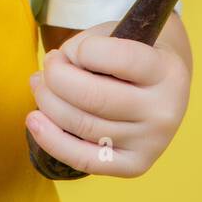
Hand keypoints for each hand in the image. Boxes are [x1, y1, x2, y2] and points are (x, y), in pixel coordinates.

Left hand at [25, 20, 191, 176]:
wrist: (165, 85)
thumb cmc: (131, 52)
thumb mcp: (117, 35)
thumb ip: (83, 48)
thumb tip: (44, 80)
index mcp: (166, 70)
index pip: (119, 58)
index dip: (82, 50)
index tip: (73, 49)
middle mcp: (164, 111)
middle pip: (93, 97)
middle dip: (55, 78)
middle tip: (48, 67)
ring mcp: (151, 143)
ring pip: (83, 126)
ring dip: (48, 102)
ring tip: (40, 86)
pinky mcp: (135, 166)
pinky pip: (85, 160)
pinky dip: (52, 140)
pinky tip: (35, 121)